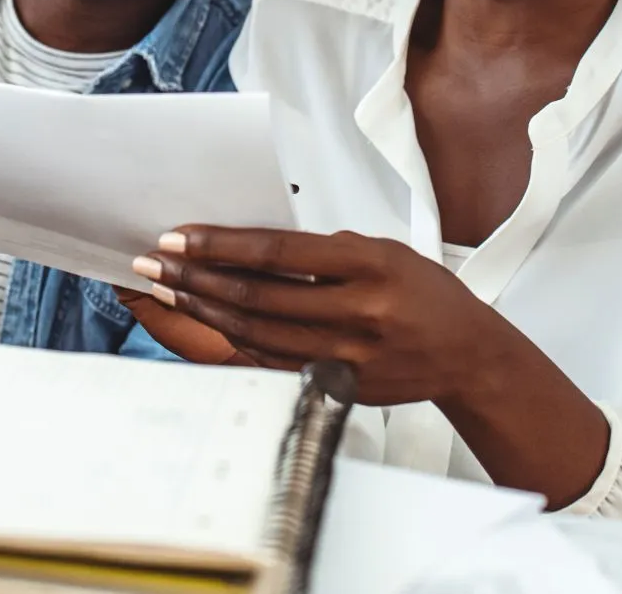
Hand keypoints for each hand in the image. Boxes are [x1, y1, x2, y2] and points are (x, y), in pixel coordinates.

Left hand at [130, 227, 505, 405]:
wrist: (466, 355)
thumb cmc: (425, 295)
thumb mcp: (383, 251)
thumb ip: (324, 252)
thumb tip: (255, 249)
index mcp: (368, 264)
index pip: (277, 251)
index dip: (221, 245)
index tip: (180, 238)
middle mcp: (356, 310)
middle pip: (256, 295)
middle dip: (195, 278)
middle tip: (154, 263)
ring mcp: (344, 354)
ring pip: (255, 332)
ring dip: (202, 311)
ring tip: (166, 291)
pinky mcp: (336, 384)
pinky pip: (270, 361)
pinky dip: (231, 342)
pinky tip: (202, 326)